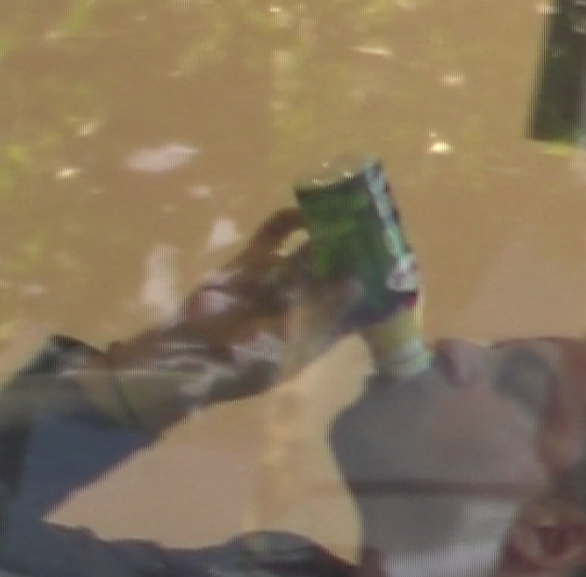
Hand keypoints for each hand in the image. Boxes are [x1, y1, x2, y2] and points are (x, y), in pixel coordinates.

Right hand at [106, 209, 360, 415]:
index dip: (373, 292)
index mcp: (314, 339)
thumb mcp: (290, 344)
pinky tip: (306, 207)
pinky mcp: (248, 266)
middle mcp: (298, 310)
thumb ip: (323, 312)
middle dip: (354, 254)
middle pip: (334, 277)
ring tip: (348, 208)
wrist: (190, 355)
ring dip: (326, 234)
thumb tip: (357, 281)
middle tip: (377, 225)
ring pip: (307, 254)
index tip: (395, 268)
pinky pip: (272, 239)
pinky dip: (288, 223)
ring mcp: (272, 286)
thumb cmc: (243, 361)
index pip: (352, 313)